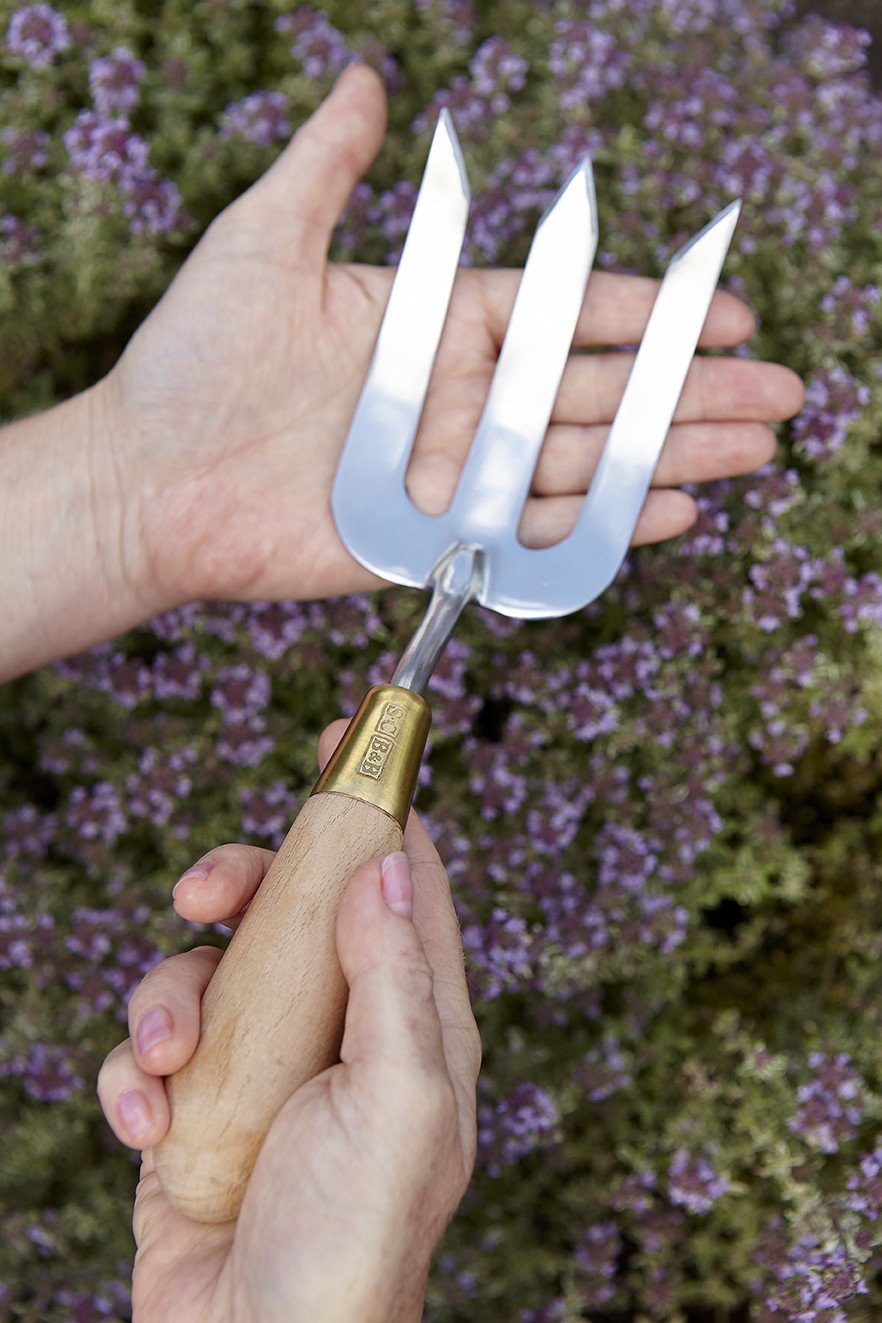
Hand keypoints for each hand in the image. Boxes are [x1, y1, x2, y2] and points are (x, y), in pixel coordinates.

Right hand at [97, 721, 479, 1322]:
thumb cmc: (352, 1239)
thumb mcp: (400, 1100)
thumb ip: (398, 976)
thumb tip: (391, 859)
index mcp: (410, 1015)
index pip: (404, 877)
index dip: (376, 801)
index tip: (345, 731)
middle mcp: (338, 1027)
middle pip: (288, 903)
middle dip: (238, 884)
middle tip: (203, 894)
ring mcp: (260, 1066)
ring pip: (202, 967)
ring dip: (165, 1001)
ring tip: (167, 1060)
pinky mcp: (191, 1108)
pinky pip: (146, 1050)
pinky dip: (134, 1078)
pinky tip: (149, 1127)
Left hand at [100, 63, 802, 610]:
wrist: (146, 479)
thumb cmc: (194, 360)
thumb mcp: (262, 241)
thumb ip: (328, 167)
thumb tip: (368, 83)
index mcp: (439, 327)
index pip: (567, 317)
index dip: (648, 315)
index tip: (725, 309)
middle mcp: (460, 401)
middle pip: (599, 394)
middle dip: (692, 392)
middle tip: (780, 392)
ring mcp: (454, 476)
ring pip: (585, 464)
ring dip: (674, 456)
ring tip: (755, 450)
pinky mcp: (436, 544)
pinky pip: (536, 537)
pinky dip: (604, 527)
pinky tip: (672, 510)